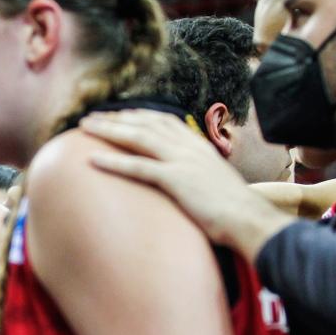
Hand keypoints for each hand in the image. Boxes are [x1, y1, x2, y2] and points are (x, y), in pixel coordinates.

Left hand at [80, 109, 293, 256]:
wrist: (251, 220)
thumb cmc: (234, 209)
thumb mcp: (214, 182)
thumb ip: (197, 174)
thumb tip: (186, 180)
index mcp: (198, 145)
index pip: (163, 121)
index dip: (137, 115)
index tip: (117, 114)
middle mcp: (189, 147)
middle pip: (145, 124)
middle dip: (115, 118)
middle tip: (90, 118)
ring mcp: (183, 161)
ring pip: (138, 138)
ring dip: (108, 130)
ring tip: (84, 128)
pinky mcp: (177, 180)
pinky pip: (138, 168)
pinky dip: (113, 161)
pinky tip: (92, 159)